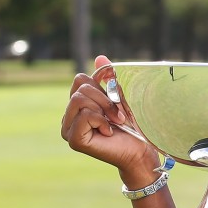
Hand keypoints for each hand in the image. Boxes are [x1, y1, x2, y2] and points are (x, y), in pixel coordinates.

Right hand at [60, 55, 158, 179]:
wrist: (140, 150)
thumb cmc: (132, 125)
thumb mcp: (119, 97)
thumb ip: (108, 79)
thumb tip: (100, 57)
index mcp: (76, 106)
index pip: (80, 80)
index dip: (101, 86)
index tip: (116, 102)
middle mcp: (67, 117)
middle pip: (80, 88)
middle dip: (105, 99)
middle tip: (118, 116)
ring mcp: (67, 129)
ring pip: (80, 99)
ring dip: (104, 109)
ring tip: (114, 123)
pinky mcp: (73, 139)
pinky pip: (85, 115)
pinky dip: (102, 120)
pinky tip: (109, 132)